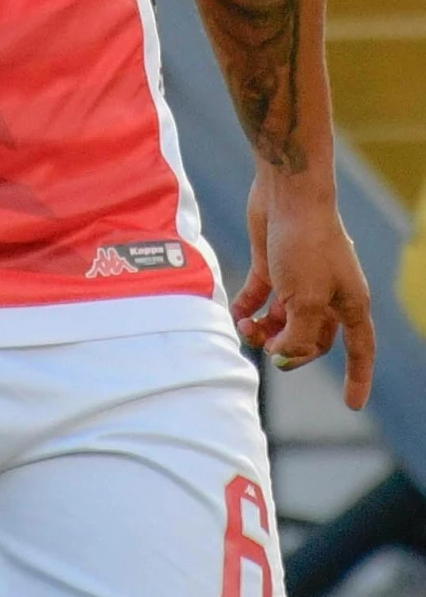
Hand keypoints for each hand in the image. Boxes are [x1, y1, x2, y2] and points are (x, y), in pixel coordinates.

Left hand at [233, 167, 374, 408]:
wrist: (288, 192)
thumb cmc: (306, 244)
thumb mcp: (304, 300)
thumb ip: (297, 335)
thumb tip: (282, 355)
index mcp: (349, 303)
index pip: (359, 349)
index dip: (358, 378)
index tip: (353, 404)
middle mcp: (326, 294)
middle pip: (312, 338)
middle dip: (290, 350)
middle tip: (268, 349)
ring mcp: (298, 279)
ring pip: (282, 320)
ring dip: (263, 330)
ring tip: (245, 328)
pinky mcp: (272, 264)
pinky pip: (260, 296)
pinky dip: (248, 307)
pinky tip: (236, 313)